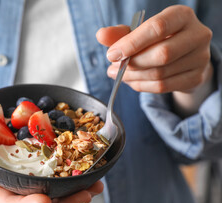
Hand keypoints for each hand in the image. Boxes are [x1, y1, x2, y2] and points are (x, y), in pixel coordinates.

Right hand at [0, 118, 103, 202]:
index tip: (45, 201)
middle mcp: (15, 191)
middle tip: (85, 194)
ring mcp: (29, 184)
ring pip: (55, 200)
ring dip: (76, 196)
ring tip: (95, 187)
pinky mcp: (40, 173)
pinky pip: (59, 183)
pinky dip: (76, 181)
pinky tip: (91, 175)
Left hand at [96, 5, 212, 93]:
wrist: (183, 56)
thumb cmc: (158, 40)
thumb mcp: (139, 32)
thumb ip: (120, 34)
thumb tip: (101, 35)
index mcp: (182, 15)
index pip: (157, 28)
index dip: (132, 43)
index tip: (112, 54)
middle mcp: (197, 35)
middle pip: (161, 54)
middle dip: (132, 64)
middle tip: (113, 67)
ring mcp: (200, 58)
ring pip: (160, 74)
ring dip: (133, 77)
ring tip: (118, 74)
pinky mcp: (197, 78)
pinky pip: (163, 87)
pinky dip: (142, 86)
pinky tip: (131, 81)